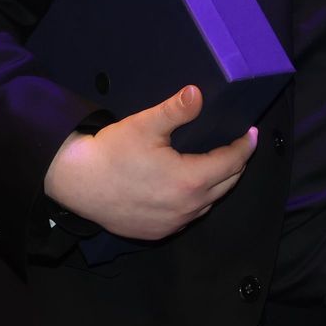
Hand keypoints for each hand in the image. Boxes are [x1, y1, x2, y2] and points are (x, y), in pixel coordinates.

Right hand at [43, 85, 256, 239]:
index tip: (251, 132)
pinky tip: (189, 188)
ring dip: (217, 183)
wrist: (74, 183)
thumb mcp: (146, 124)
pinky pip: (189, 217)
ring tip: (216, 163)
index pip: (233, 162)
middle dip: (236, 163)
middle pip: (227, 183)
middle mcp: (187, 207)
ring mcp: (173, 224)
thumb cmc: (111, 151)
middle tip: (236, 145)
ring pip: (209, 203)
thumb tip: (197, 93)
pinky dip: (197, 201)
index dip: (245, 145)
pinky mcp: (157, 233)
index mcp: (191, 180)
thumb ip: (176, 110)